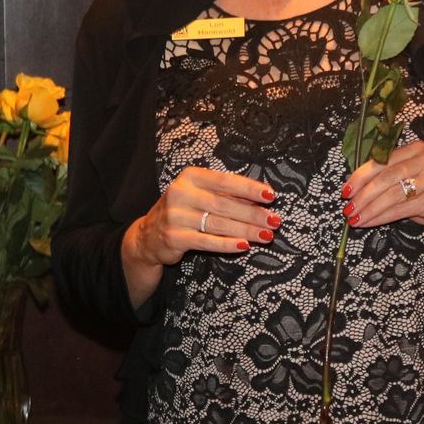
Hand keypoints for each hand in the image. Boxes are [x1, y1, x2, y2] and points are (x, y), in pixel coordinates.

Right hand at [125, 166, 277, 268]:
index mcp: (190, 177)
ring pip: (218, 224)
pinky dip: (227, 244)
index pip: (225, 181)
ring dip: (246, 230)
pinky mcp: (174, 237)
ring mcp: (176, 216)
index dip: (249, 188)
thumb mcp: (199, 195)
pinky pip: (207, 241)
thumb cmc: (183, 211)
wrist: (148, 235)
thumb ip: (224, 195)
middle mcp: (181, 193)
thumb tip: (261, 200)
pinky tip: (244, 245)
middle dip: (253, 214)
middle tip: (274, 221)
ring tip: (266, 235)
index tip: (270, 196)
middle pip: (224, 204)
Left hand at [343, 141, 423, 241]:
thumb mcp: (415, 181)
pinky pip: (401, 208)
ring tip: (354, 219)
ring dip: (369, 208)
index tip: (345, 190)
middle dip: (362, 194)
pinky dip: (382, 217)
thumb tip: (356, 190)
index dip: (361, 175)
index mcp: (418, 149)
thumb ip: (392, 179)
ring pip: (391, 193)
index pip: (383, 160)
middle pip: (385, 176)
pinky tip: (370, 223)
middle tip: (347, 208)